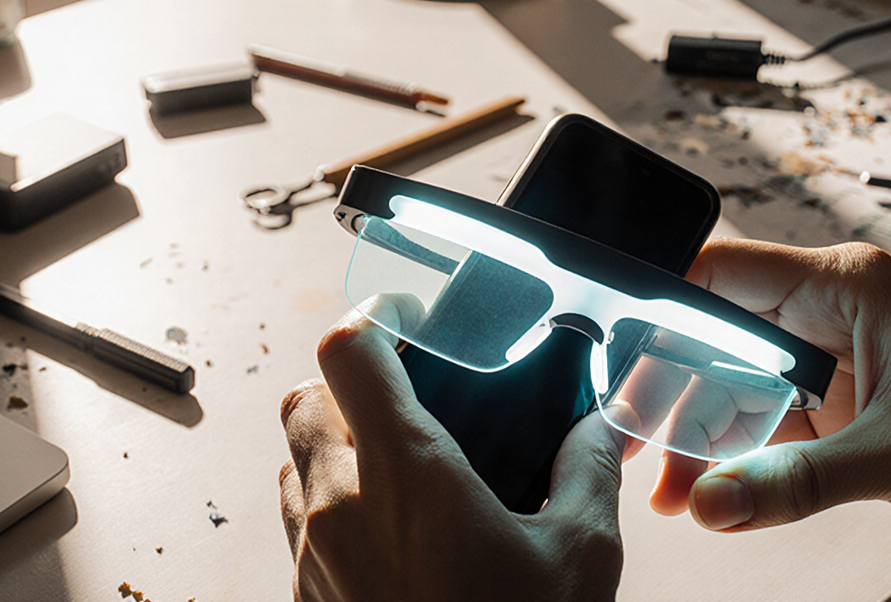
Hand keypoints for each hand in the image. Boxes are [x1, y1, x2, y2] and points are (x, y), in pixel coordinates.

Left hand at [279, 299, 639, 601]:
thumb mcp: (579, 557)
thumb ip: (587, 472)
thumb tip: (597, 428)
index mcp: (407, 472)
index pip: (348, 352)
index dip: (376, 317)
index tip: (410, 318)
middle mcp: (341, 504)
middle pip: (304, 397)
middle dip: (350, 384)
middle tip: (407, 397)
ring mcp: (312, 554)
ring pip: (293, 460)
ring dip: (333, 445)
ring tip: (397, 467)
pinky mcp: (304, 596)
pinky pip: (298, 520)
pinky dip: (329, 503)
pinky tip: (390, 533)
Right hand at [647, 239, 890, 535]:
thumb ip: (796, 481)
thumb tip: (711, 502)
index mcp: (841, 285)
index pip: (723, 273)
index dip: (664, 307)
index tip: (618, 356)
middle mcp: (825, 312)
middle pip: (716, 337)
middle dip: (673, 393)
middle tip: (633, 442)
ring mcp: (827, 358)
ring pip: (734, 384)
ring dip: (699, 434)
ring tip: (669, 488)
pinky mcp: (834, 402)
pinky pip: (763, 420)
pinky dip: (734, 455)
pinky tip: (707, 490)